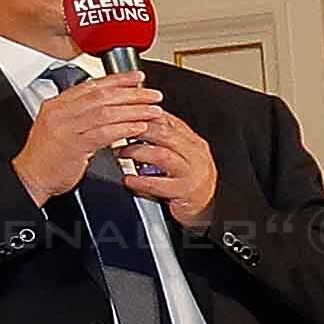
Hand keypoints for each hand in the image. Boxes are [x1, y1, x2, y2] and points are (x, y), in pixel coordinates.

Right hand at [13, 72, 177, 211]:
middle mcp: (60, 113)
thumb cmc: (46, 157)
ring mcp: (66, 129)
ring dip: (133, 110)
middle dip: (131, 94)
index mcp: (57, 105)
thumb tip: (107, 107)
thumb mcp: (60, 127)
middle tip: (152, 95)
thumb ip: (79, 114)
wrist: (30, 179)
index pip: (92, 85)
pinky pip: (103, 134)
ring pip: (106, 112)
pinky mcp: (73, 147)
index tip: (136, 78)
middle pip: (102, 96)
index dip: (117, 80)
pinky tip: (138, 128)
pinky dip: (124, 129)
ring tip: (152, 111)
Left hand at [118, 106, 220, 222]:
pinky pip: (159, 184)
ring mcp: (191, 173)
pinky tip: (128, 179)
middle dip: (139, 130)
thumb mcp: (181, 155)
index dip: (146, 116)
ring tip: (121, 153)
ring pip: (162, 155)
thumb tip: (139, 122)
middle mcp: (194, 154)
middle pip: (165, 134)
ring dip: (138, 152)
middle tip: (120, 130)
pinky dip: (141, 181)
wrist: (204, 208)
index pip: (169, 121)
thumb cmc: (188, 180)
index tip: (127, 114)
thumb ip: (165, 140)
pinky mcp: (185, 192)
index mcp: (193, 142)